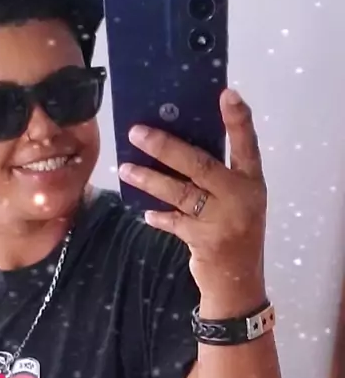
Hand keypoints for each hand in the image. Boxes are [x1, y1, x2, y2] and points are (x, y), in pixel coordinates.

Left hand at [119, 88, 266, 307]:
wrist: (238, 284)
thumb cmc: (234, 233)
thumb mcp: (237, 202)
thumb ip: (218, 179)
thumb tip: (175, 150)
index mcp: (252, 183)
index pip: (247, 145)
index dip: (239, 120)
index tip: (227, 93)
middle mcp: (240, 197)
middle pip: (200, 164)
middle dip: (166, 147)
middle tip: (137, 131)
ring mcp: (223, 220)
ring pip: (180, 192)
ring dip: (150, 180)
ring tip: (126, 169)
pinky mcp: (204, 241)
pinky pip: (174, 222)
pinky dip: (159, 217)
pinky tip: (145, 212)